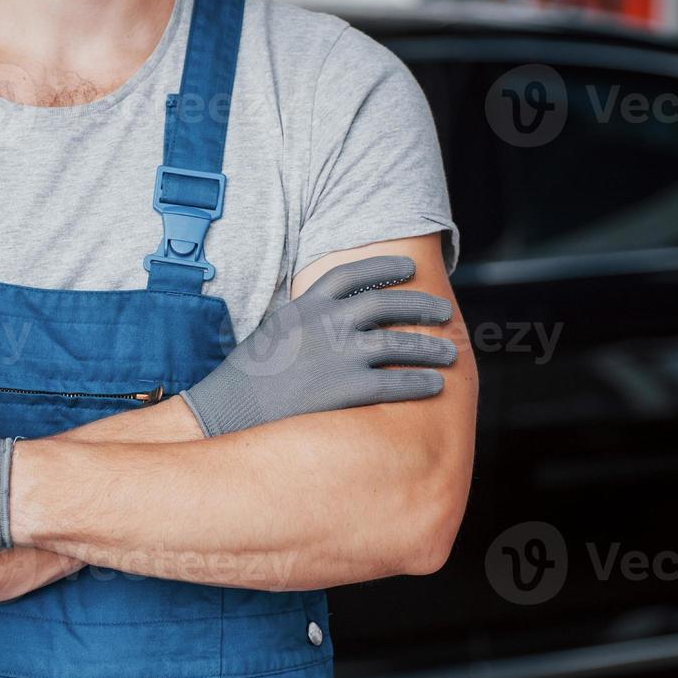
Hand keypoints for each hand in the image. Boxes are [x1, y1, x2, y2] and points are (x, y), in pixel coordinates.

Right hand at [180, 255, 457, 436]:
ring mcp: (337, 354)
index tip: (409, 270)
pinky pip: (395, 383)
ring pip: (398, 343)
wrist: (228, 409)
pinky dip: (420, 383)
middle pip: (384, 304)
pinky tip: (436, 386)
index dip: (384, 268)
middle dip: (419, 306)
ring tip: (449, 353)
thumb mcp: (272, 333)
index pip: (352, 275)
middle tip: (443, 312)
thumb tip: (326, 319)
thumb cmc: (246, 379)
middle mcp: (325, 323)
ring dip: (429, 347)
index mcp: (305, 306)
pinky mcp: (345, 388)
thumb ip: (302, 321)